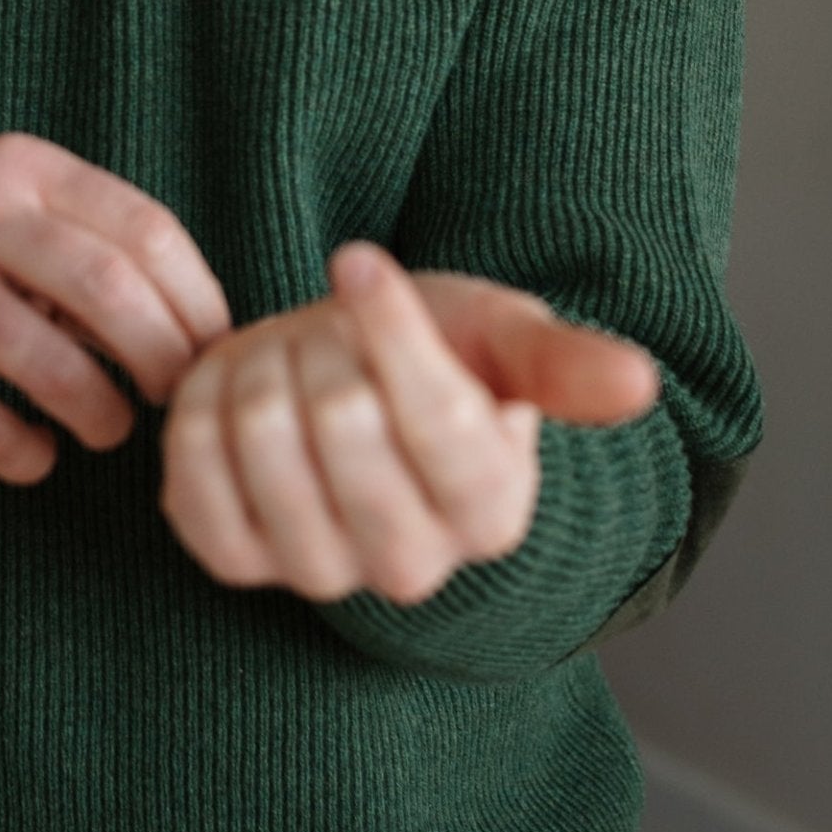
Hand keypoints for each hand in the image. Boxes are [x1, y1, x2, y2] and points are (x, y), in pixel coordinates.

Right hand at [0, 132, 231, 483]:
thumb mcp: (14, 204)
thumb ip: (93, 243)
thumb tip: (200, 331)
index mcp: (19, 166)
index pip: (144, 229)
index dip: (198, 300)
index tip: (213, 348)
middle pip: (108, 292)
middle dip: (162, 360)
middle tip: (172, 396)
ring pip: (50, 365)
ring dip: (101, 413)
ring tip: (108, 427)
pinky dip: (27, 453)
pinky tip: (37, 454)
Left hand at [159, 239, 660, 604]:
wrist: (342, 387)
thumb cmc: (436, 355)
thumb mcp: (502, 337)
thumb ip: (563, 362)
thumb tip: (640, 383)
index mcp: (490, 507)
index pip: (433, 416)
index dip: (385, 324)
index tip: (357, 260)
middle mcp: (409, 563)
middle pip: (340, 421)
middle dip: (323, 341)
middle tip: (330, 330)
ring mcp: (316, 571)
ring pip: (261, 440)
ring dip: (260, 364)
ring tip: (286, 355)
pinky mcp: (234, 559)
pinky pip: (191, 476)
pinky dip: (202, 405)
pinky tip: (235, 392)